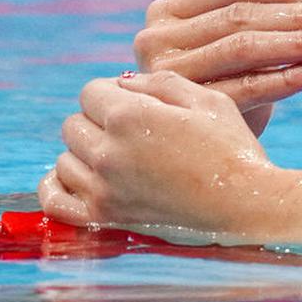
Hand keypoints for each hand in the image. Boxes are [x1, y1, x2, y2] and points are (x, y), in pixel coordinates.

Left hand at [39, 71, 283, 231]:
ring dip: (86, 153)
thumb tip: (124, 83)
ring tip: (122, 158)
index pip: (90, 91)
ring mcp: (102, 189)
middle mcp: (108, 152)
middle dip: (99, 121)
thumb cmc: (233, 150)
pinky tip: (83, 179)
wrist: (247, 207)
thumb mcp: (208, 100)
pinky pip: (54, 199)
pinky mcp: (103, 219)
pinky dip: (59, 186)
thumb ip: (161, 83)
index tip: (138, 103)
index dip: (114, 92)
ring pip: (64, 158)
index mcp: (130, 117)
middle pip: (74, 124)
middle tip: (134, 132)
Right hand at [133, 0, 301, 135]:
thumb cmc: (231, 75)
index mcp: (167, 10)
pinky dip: (289, 77)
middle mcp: (156, 39)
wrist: (210, 138)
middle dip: (296, 14)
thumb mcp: (247, 31)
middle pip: (239, 17)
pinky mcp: (188, 109)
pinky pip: (248, 88)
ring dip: (298, 43)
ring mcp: (167, 76)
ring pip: (243, 50)